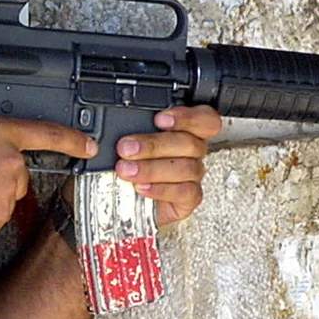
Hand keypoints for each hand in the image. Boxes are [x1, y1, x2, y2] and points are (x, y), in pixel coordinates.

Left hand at [114, 105, 221, 226]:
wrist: (130, 202)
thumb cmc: (133, 165)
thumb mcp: (129, 144)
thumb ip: (128, 133)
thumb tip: (113, 134)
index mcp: (185, 130)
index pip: (204, 119)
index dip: (187, 117)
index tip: (159, 119)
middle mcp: (193, 152)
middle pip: (190, 143)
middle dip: (154, 145)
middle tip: (126, 149)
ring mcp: (193, 175)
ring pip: (186, 168)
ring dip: (152, 169)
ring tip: (127, 170)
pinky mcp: (190, 198)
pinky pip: (184, 192)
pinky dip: (161, 189)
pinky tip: (142, 187)